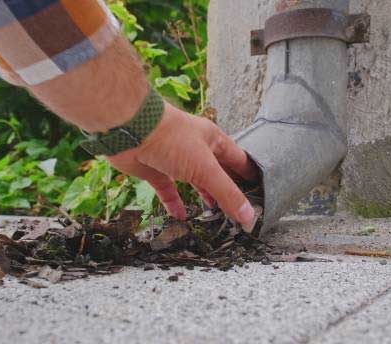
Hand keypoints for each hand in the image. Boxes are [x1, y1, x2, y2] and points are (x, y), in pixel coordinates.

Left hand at [106, 102, 258, 231]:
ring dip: (203, 195)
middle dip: (227, 189)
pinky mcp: (155, 169)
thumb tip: (248, 216)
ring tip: (214, 212)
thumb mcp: (206, 168)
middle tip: (238, 207)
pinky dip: (174, 202)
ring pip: (193, 181)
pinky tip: (181, 216)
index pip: (238, 160)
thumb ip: (227, 193)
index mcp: (213, 140)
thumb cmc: (170, 138)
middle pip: (217, 172)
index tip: (260, 192)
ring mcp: (174, 159)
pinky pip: (167, 189)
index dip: (249, 176)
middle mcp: (196, 148)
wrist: (130, 130)